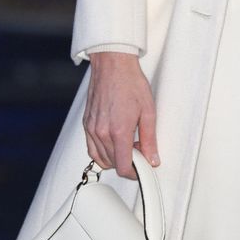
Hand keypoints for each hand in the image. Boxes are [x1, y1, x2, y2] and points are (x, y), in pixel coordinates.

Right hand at [83, 51, 158, 176]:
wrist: (112, 65)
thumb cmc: (130, 83)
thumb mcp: (148, 112)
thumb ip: (150, 140)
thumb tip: (153, 159)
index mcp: (118, 131)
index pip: (123, 167)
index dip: (134, 173)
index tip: (141, 169)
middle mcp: (102, 132)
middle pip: (113, 164)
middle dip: (128, 162)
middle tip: (139, 149)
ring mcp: (91, 129)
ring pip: (101, 158)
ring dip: (115, 158)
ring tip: (128, 143)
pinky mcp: (86, 124)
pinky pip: (92, 148)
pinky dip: (103, 151)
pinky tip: (114, 141)